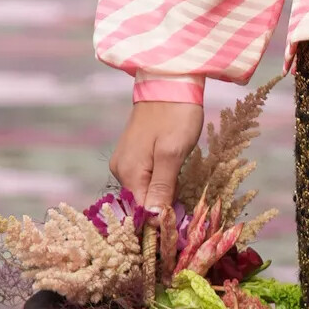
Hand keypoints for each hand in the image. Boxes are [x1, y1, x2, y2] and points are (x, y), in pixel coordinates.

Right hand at [109, 102, 203, 217]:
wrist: (170, 82)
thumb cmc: (175, 115)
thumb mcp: (173, 153)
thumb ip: (162, 187)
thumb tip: (154, 221)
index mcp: (129, 173)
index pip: (141, 212)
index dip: (160, 222)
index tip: (181, 226)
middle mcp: (121, 170)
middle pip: (142, 203)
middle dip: (162, 210)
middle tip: (187, 210)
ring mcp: (125, 162)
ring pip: (144, 192)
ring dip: (162, 197)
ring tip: (183, 194)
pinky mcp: (133, 155)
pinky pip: (145, 179)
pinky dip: (160, 184)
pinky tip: (174, 179)